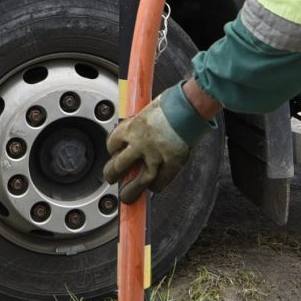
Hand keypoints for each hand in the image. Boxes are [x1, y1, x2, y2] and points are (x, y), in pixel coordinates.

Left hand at [104, 82, 209, 203]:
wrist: (188, 106)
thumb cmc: (170, 103)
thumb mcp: (147, 109)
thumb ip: (140, 122)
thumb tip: (137, 126)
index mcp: (131, 128)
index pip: (112, 144)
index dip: (113, 150)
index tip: (115, 154)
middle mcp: (139, 144)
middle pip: (119, 166)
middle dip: (112, 174)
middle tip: (111, 178)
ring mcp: (155, 155)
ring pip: (139, 180)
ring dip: (131, 191)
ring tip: (127, 197)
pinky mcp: (172, 162)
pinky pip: (161, 181)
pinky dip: (156, 186)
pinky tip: (153, 188)